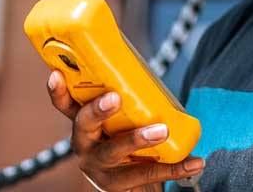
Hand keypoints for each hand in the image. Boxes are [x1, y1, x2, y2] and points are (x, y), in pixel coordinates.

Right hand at [47, 70, 204, 190]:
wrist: (132, 186)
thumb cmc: (126, 141)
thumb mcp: (121, 121)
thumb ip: (129, 100)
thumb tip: (149, 72)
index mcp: (84, 125)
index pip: (66, 105)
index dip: (58, 91)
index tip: (56, 74)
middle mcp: (86, 146)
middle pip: (84, 126)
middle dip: (98, 111)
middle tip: (115, 98)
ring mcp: (100, 168)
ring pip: (114, 152)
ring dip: (138, 139)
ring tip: (162, 130)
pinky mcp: (119, 186)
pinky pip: (147, 174)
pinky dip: (175, 168)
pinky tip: (195, 162)